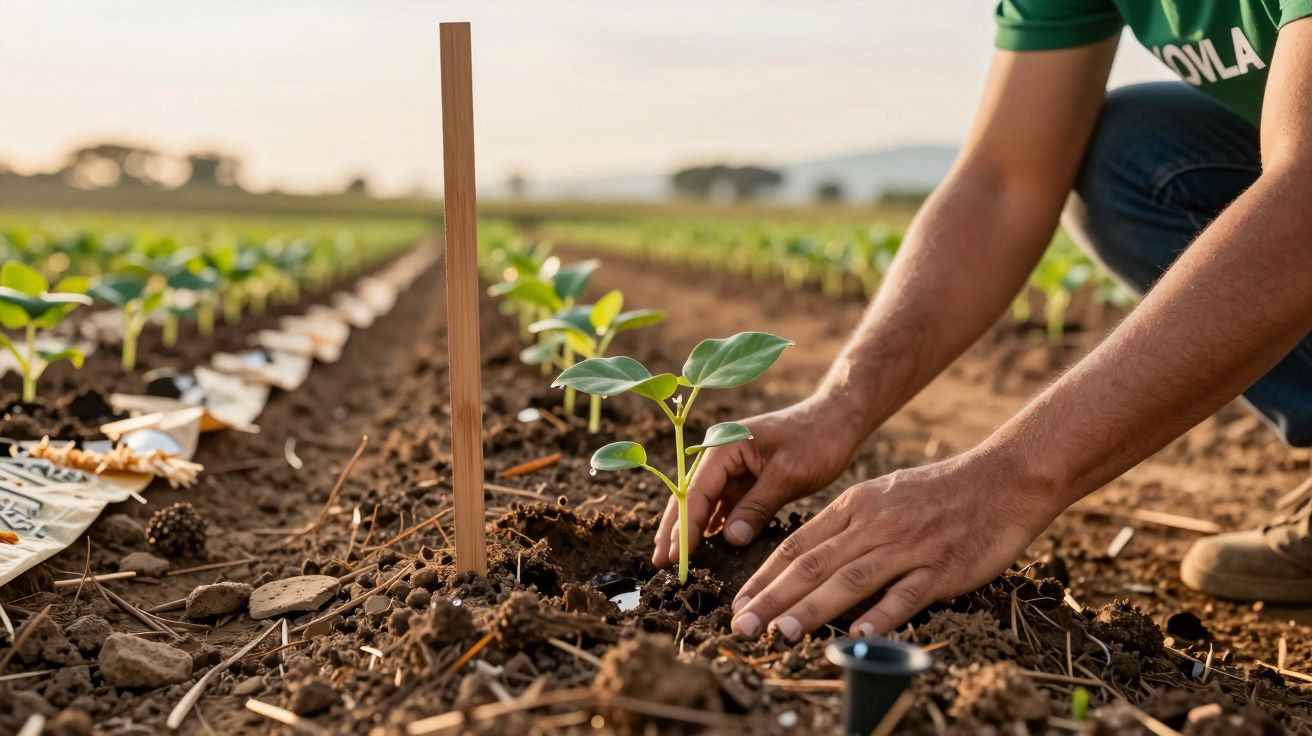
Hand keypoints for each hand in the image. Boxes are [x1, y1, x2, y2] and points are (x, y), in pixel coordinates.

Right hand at [651, 396, 864, 568]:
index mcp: (725, 446)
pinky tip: (706, 548)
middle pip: (691, 496)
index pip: (696, 491)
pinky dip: (715, 526)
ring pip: (705, 504)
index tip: (675, 556)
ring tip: (676, 561)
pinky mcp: (747, 479)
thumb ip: (757, 506)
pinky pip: (725, 505)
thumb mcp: (788, 475)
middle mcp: (722, 455)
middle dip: (675, 530)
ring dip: (692, 530)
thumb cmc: (817, 439)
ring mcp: (733, 468)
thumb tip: (730, 540)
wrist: (839, 419)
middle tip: (660, 564)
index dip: (684, 526)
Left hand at [728, 451, 1056, 639]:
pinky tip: (855, 635)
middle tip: (741, 625)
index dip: (764, 576)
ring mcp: (907, 547)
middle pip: (812, 565)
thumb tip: (810, 558)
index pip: (797, 545)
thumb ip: (848, 526)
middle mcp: (874, 525)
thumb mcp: (884, 496)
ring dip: (811, 609)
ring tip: (780, 633)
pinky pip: (905, 595)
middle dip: (772, 598)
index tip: (738, 601)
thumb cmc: (941, 492)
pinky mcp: (942, 569)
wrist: (1002, 480)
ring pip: (849, 580)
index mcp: (855, 506)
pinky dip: (878, 615)